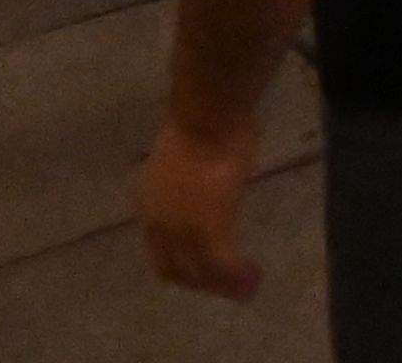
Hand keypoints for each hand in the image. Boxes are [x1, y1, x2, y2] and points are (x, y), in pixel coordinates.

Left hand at [136, 114, 260, 298]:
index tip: (205, 264)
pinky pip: (223, 266)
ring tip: (247, 285)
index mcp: (149, 202)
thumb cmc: (204, 121)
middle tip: (226, 285)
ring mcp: (181, 231)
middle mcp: (157, 224)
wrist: (208, 116)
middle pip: (173, 270)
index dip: (181, 261)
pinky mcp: (209, 232)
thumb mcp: (188, 154)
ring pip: (199, 273)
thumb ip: (192, 176)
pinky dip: (238, 276)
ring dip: (222, 285)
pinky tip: (253, 274)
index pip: (158, 246)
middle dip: (201, 282)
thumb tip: (210, 180)